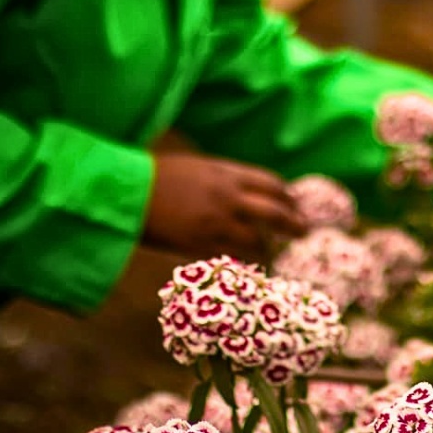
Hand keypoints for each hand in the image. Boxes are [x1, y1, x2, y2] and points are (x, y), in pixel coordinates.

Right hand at [143, 152, 307, 259]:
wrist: (129, 191)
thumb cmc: (158, 176)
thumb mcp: (199, 167)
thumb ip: (225, 179)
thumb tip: (243, 192)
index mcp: (228, 174)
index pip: (272, 184)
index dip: (287, 196)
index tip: (294, 204)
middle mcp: (229, 197)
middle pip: (275, 212)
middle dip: (293, 223)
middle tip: (303, 231)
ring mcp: (217, 222)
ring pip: (257, 238)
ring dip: (268, 247)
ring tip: (274, 252)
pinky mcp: (202, 244)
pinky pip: (233, 256)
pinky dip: (244, 260)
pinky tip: (249, 265)